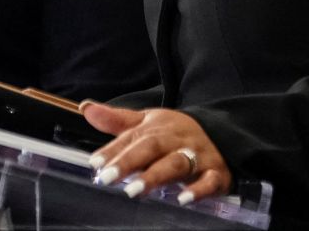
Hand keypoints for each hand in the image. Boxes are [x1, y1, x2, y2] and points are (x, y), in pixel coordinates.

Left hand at [82, 102, 231, 204]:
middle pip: (151, 147)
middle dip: (129, 162)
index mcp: (158, 127)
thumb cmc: (176, 133)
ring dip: (156, 176)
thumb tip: (85, 108)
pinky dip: (198, 190)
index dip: (113, 150)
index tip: (95, 162)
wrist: (223, 134)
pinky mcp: (216, 173)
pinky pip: (209, 180)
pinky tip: (183, 200)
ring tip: (134, 190)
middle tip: (107, 178)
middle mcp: (177, 140)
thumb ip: (117, 120)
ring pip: (177, 163)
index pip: (132, 137)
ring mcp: (198, 156)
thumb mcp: (148, 122)